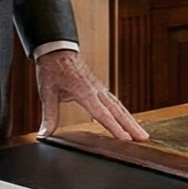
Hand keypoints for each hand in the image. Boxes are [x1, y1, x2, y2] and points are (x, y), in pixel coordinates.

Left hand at [33, 48, 149, 141]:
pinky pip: (114, 102)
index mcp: (84, 91)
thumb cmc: (52, 70)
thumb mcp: (47, 92)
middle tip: (144, 139)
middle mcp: (95, 90)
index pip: (102, 113)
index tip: (125, 138)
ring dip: (131, 120)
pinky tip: (126, 121)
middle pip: (117, 111)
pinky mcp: (98, 88)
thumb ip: (49, 115)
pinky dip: (123, 113)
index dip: (114, 127)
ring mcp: (99, 88)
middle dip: (131, 126)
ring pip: (119, 106)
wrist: (57, 50)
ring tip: (142, 134)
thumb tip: (43, 135)